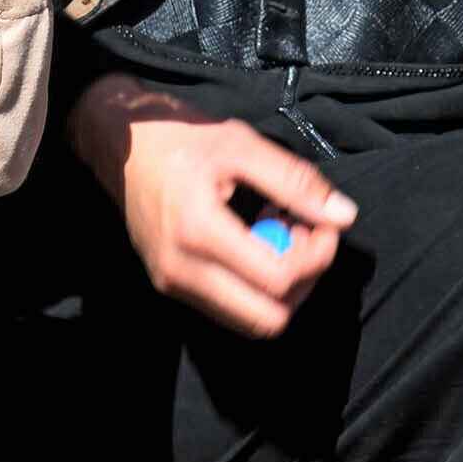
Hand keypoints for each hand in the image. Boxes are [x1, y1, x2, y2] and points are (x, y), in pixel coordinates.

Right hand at [70, 73, 355, 338]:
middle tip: (305, 237)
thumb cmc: (179, 139)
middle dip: (302, 283)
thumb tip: (344, 216)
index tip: (323, 222)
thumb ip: (295, 182)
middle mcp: (182, 271)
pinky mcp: (171, 286)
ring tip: (277, 236)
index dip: (316, 256)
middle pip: (268, 319)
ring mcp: (173, 284)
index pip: (278, 278)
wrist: (119, 147)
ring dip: (280, 288)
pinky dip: (254, 287)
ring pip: (250, 322)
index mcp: (199, 232)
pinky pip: (229, 308)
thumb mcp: (240, 144)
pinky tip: (253, 243)